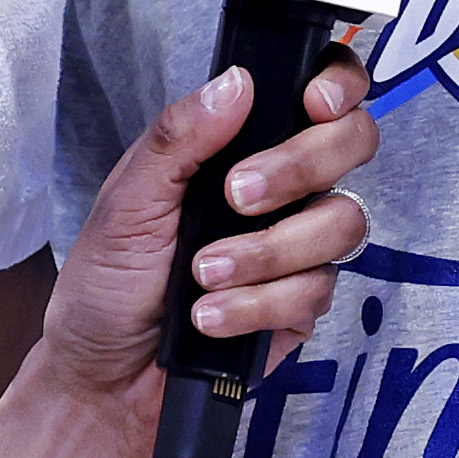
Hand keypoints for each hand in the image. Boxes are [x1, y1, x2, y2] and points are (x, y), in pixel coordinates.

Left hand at [41, 57, 374, 397]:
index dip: (339, 84)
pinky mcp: (303, 305)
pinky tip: (209, 317)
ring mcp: (299, 247)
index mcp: (240, 146)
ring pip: (342, 222)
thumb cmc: (108, 282)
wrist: (106, 375)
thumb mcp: (128, 201)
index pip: (318, 92)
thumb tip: (235, 82)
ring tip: (202, 275)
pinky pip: (315, 291)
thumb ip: (178, 138)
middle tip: (239, 197)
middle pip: (352, 144)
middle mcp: (283, 188)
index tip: (314, 103)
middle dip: (302, 167)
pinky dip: (256, 305)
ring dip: (266, 251)